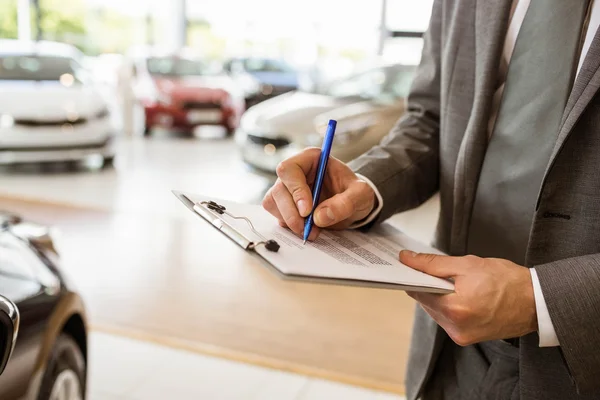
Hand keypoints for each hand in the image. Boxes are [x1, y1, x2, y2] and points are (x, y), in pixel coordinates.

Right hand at [262, 148, 375, 239]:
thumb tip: (320, 216)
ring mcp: (287, 188)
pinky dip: (289, 226)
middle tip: (307, 229)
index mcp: (310, 159)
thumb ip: (345, 203)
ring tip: (311, 230)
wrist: (354, 204)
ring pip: (273, 202)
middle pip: (278, 189)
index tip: (307, 211)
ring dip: (289, 221)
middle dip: (291, 213)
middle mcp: (295, 171)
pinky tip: (306, 229)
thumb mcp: (361, 195)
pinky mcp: (285, 204)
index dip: (295, 190)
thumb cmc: (356, 193)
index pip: (290, 169)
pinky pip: (277, 214)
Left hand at [399, 251, 537, 345]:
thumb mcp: (467, 264)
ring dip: (439, 296)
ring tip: (456, 284)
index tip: (410, 266)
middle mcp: (455, 327)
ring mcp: (460, 336)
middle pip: (425, 302)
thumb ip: (433, 264)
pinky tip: (462, 295)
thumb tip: (407, 259)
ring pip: (435, 311)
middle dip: (428, 285)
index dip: (413, 276)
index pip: (417, 291)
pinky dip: (449, 306)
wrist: (536, 302)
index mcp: (454, 309)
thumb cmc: (507, 281)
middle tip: (439, 271)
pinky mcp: (465, 339)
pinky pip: (447, 319)